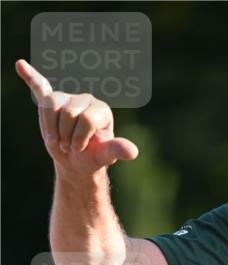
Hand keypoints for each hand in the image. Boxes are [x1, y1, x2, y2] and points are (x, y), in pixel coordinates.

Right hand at [15, 59, 137, 171]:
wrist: (75, 162)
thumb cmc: (92, 158)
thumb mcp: (104, 156)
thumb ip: (116, 150)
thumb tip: (133, 152)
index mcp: (101, 110)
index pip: (86, 119)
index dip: (79, 138)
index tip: (79, 149)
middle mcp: (86, 100)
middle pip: (68, 113)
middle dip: (65, 135)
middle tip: (69, 147)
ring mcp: (68, 99)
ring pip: (51, 106)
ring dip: (50, 128)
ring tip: (57, 140)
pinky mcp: (52, 102)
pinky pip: (41, 86)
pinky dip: (31, 77)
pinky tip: (20, 65)